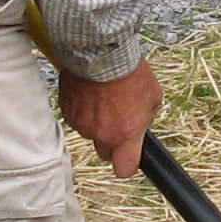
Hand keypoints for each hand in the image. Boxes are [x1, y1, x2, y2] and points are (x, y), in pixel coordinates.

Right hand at [57, 59, 160, 177]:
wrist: (101, 52)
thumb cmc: (130, 72)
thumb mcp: (153, 97)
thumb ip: (145, 119)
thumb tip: (140, 126)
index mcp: (125, 135)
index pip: (124, 169)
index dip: (127, 164)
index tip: (130, 157)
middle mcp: (101, 134)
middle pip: (104, 153)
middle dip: (111, 142)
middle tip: (118, 121)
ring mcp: (82, 124)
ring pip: (89, 132)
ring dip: (95, 122)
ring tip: (104, 98)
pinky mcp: (67, 110)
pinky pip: (76, 117)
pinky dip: (82, 108)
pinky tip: (91, 91)